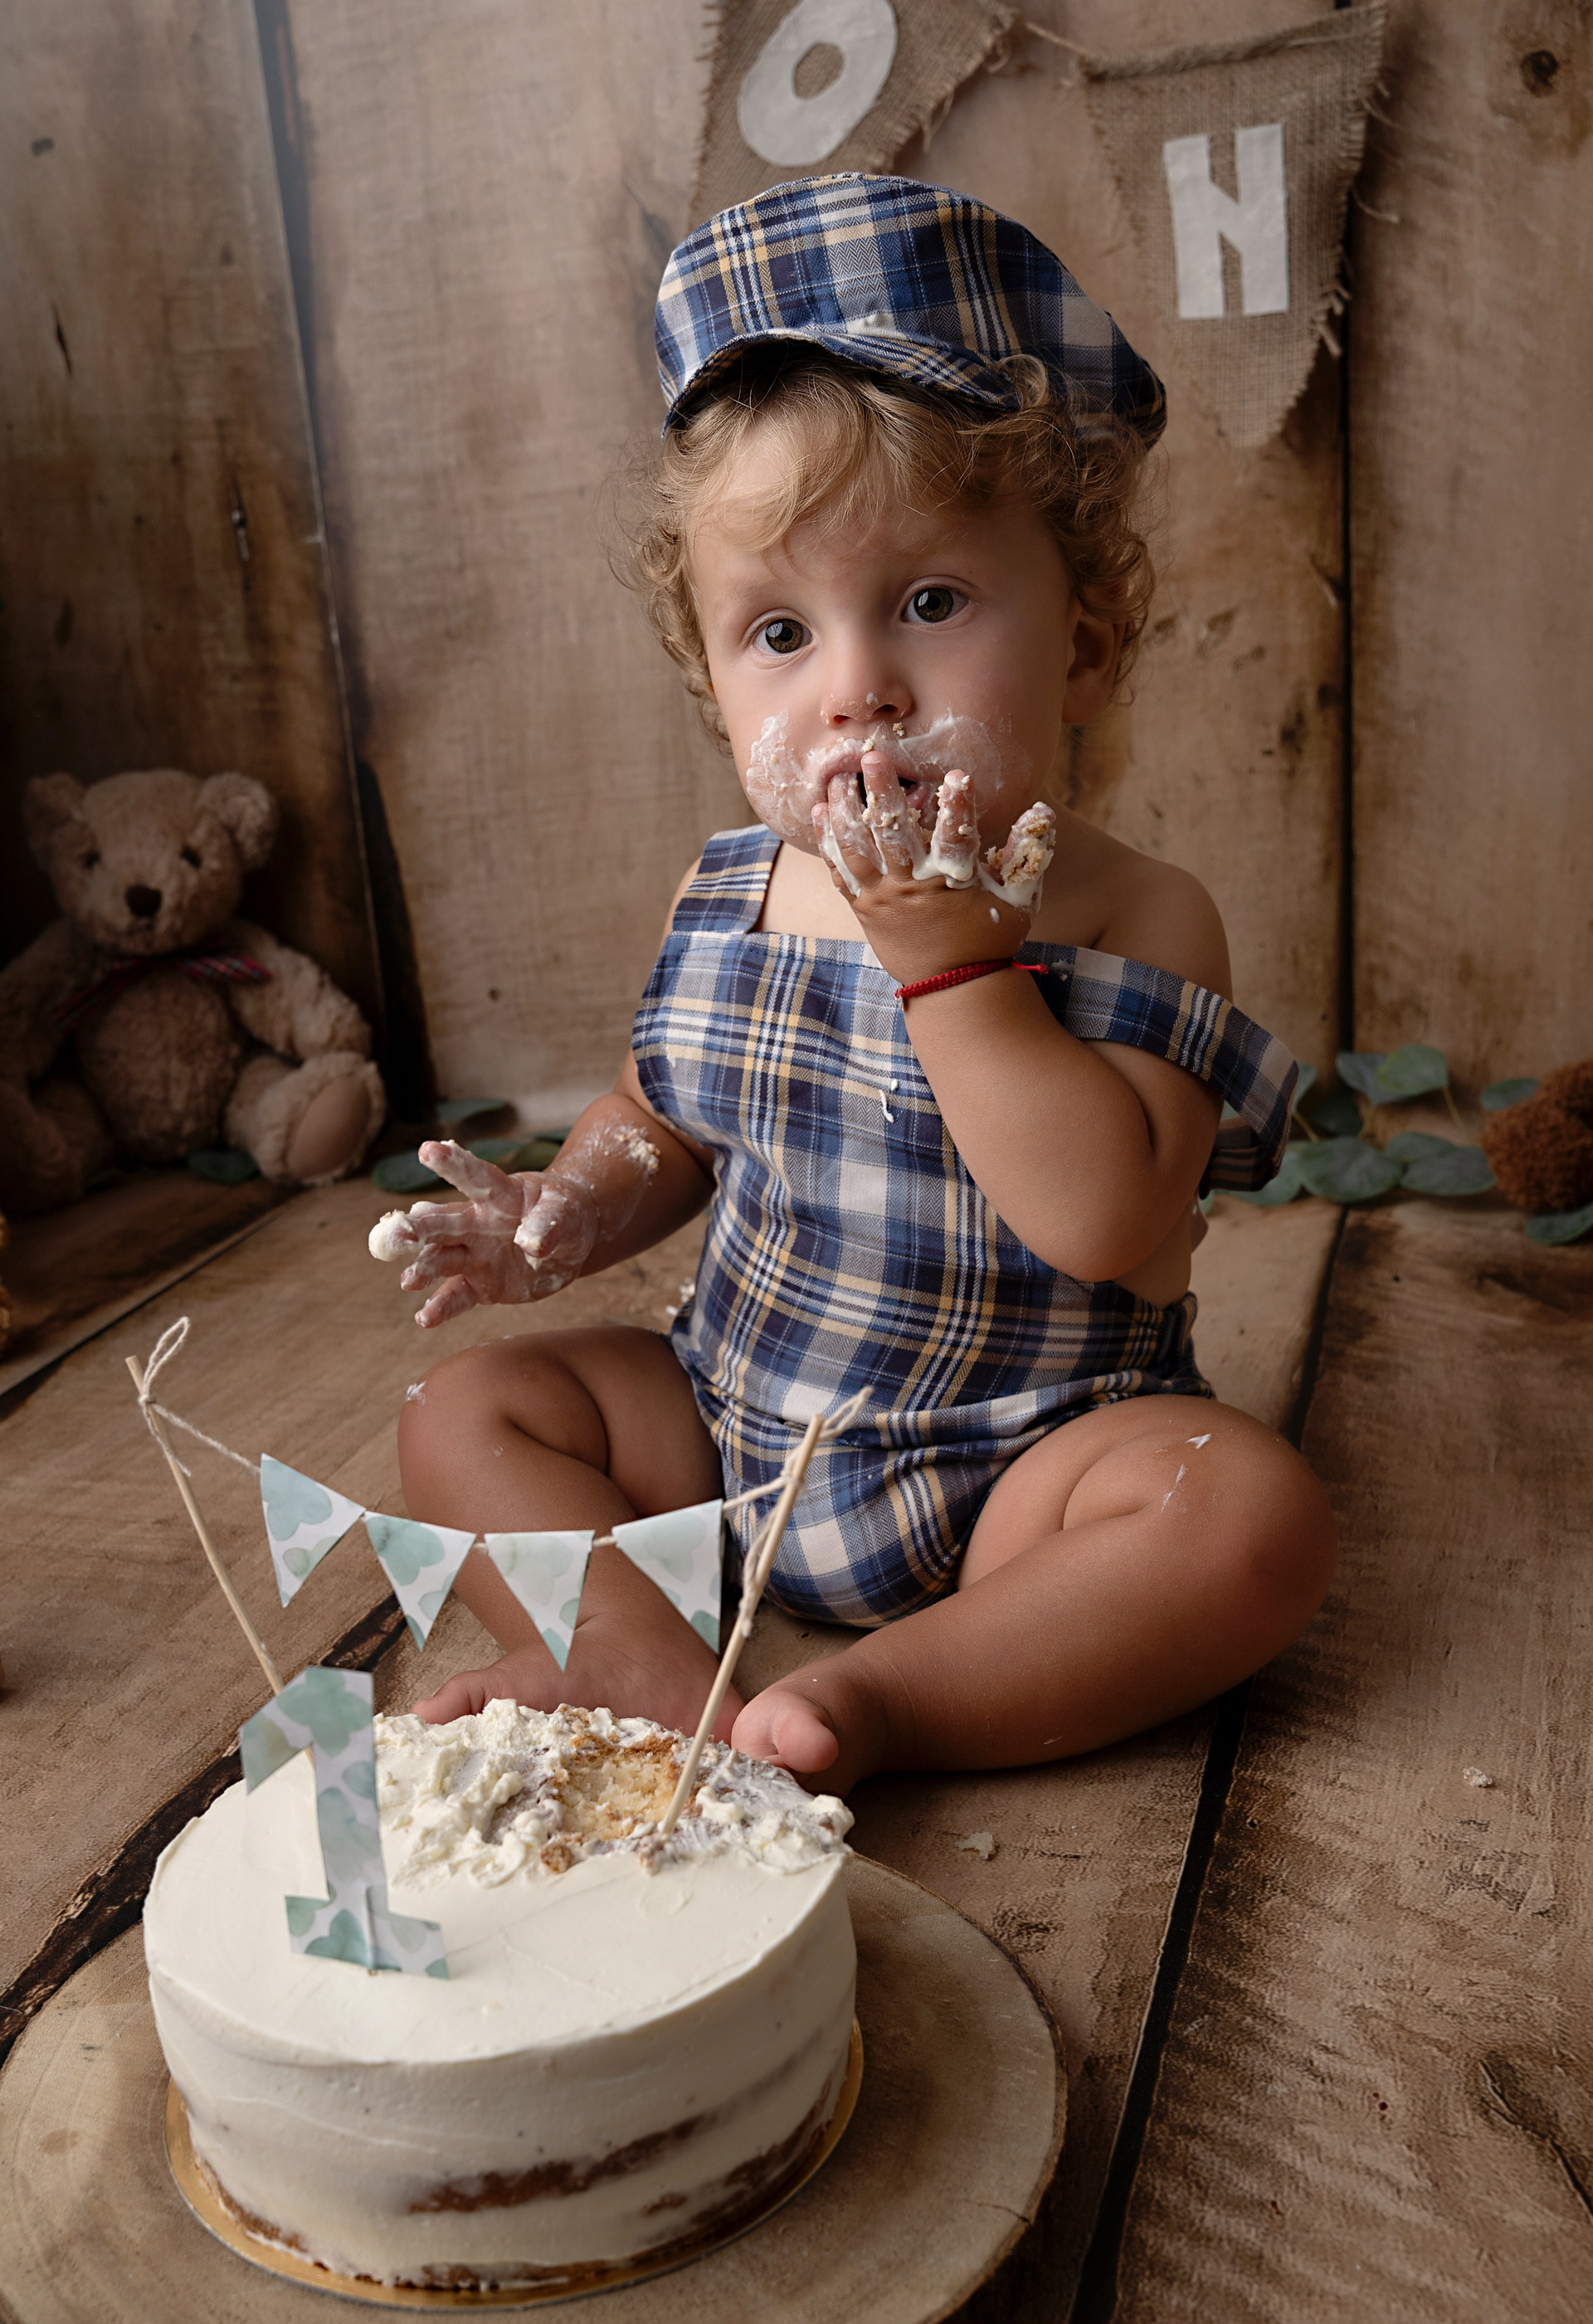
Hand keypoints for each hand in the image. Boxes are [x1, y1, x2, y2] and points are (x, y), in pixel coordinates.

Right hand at [368, 1140, 599, 1326]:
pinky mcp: (479, 1285)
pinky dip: (441, 1308)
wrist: (566, 1241)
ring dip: (423, 1269)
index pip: (474, 1177)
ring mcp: (474, 1255)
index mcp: (498, 1195)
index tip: (427, 1150)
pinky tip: (424, 1319)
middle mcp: (476, 1224)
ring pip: (440, 1260)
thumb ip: (550, 1224)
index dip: (452, 1163)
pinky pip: (456, 1296)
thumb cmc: (564, 1214)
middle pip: (441, 1223)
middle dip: (417, 1227)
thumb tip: (531, 1243)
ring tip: (409, 1281)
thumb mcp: (566, 1212)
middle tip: (398, 1234)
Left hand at [812, 752, 1056, 986]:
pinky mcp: (865, 907)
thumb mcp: (1019, 902)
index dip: (958, 807)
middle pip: (894, 834)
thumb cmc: (990, 940)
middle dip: (883, 793)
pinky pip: (842, 871)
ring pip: (858, 848)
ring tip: (836, 778)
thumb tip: (1044, 811)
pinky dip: (830, 842)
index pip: (956, 838)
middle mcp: (913, 887)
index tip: (959, 775)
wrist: (952, 987)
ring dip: (846, 811)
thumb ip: (1027, 855)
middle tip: (872, 757)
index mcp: (953, 882)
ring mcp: (884, 897)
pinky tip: (820, 813)